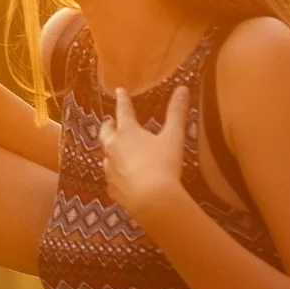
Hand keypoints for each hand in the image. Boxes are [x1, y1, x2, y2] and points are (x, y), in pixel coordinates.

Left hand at [101, 84, 191, 228]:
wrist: (152, 200)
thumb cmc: (164, 165)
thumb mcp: (173, 137)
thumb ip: (177, 112)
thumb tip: (183, 88)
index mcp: (127, 132)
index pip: (123, 110)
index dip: (122, 99)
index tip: (119, 91)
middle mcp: (113, 147)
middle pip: (106, 132)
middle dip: (109, 125)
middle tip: (111, 122)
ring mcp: (110, 168)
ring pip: (106, 154)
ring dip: (110, 149)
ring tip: (115, 149)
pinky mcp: (112, 188)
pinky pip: (111, 177)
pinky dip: (115, 173)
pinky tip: (120, 177)